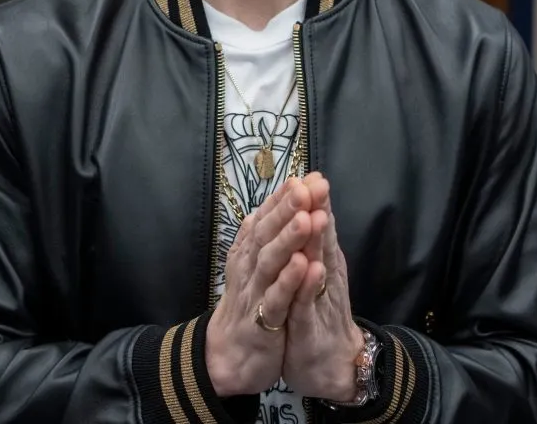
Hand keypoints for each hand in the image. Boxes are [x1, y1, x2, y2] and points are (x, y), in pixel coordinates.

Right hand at [206, 177, 314, 395]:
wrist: (230, 358)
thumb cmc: (247, 309)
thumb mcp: (251, 271)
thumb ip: (256, 242)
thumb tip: (257, 211)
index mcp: (248, 255)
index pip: (264, 220)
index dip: (281, 199)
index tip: (302, 177)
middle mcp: (249, 269)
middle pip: (267, 234)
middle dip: (286, 209)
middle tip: (305, 186)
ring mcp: (255, 294)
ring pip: (271, 262)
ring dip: (288, 238)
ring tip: (307, 217)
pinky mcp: (263, 321)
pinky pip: (277, 298)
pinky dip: (289, 281)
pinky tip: (302, 264)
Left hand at [282, 173, 363, 402]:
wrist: (330, 366)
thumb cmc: (319, 314)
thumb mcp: (316, 274)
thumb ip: (313, 242)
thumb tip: (311, 206)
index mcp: (323, 262)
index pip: (318, 226)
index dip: (314, 201)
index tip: (311, 173)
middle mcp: (325, 276)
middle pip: (321, 240)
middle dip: (317, 212)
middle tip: (317, 184)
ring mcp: (319, 301)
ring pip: (317, 268)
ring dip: (316, 244)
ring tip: (314, 218)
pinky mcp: (309, 327)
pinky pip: (307, 305)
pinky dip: (308, 287)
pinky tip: (312, 270)